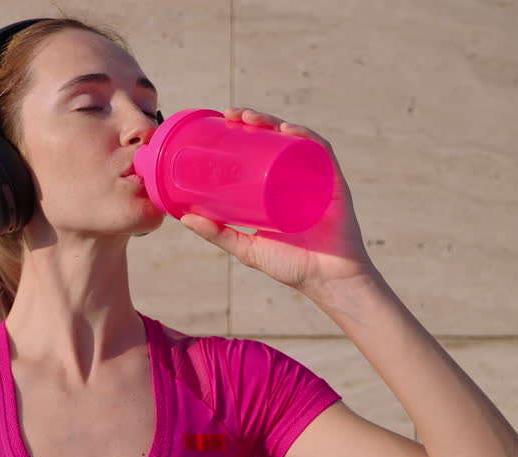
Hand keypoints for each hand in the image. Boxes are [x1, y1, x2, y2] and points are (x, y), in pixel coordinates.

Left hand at [177, 107, 377, 296]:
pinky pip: (321, 152)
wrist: (328, 281)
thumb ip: (217, 233)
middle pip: (277, 139)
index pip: (262, 151)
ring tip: (250, 118)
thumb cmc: (292, 266)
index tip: (221, 122)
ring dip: (273, 121)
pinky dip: (305, 137)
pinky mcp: (334, 183)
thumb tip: (183, 217)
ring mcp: (317, 177)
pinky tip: (287, 129)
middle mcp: (299, 177)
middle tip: (230, 115)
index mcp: (280, 187)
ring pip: (296, 139)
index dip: (243, 132)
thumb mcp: (247, 247)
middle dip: (254, 120)